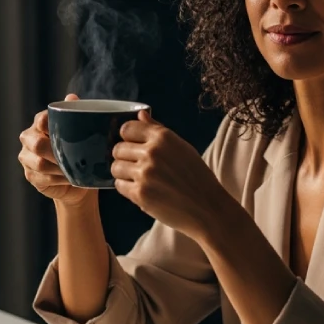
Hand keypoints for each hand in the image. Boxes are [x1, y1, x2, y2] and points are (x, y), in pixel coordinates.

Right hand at [18, 94, 95, 206]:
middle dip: (57, 153)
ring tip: (76, 170)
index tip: (68, 133)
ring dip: (60, 168)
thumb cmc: (78, 149)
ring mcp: (26, 157)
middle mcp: (29, 138)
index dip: (51, 126)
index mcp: (40, 123)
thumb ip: (75, 114)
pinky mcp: (30, 175)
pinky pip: (43, 178)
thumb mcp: (80, 131)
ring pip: (40, 164)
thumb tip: (71, 97)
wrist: (77, 176)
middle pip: (38, 144)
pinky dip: (59, 180)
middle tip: (77, 158)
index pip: (42, 120)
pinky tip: (70, 178)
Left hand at [111, 109, 229, 240]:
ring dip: (124, 174)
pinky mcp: (140, 193)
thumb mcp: (182, 147)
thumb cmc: (197, 178)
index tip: (133, 146)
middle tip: (138, 167)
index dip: (127, 138)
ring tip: (140, 180)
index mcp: (163, 137)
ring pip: (116, 167)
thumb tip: (140, 114)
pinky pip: (119, 185)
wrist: (208, 209)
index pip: (126, 128)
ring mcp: (145, 173)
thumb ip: (158, 130)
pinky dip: (127, 189)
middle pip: (118, 149)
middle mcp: (152, 152)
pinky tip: (142, 190)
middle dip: (124, 158)